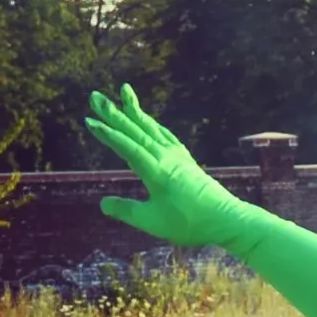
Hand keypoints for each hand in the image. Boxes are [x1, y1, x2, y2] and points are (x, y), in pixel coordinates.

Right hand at [83, 87, 254, 248]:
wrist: (227, 220)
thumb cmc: (190, 223)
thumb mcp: (153, 221)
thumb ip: (126, 211)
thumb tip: (102, 204)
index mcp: (155, 171)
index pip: (126, 147)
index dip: (107, 134)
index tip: (89, 121)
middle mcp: (166, 158)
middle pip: (136, 131)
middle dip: (114, 112)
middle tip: (95, 96)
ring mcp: (178, 157)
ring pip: (152, 128)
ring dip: (136, 110)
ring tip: (124, 92)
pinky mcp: (187, 160)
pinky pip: (166, 136)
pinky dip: (154, 125)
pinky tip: (149, 121)